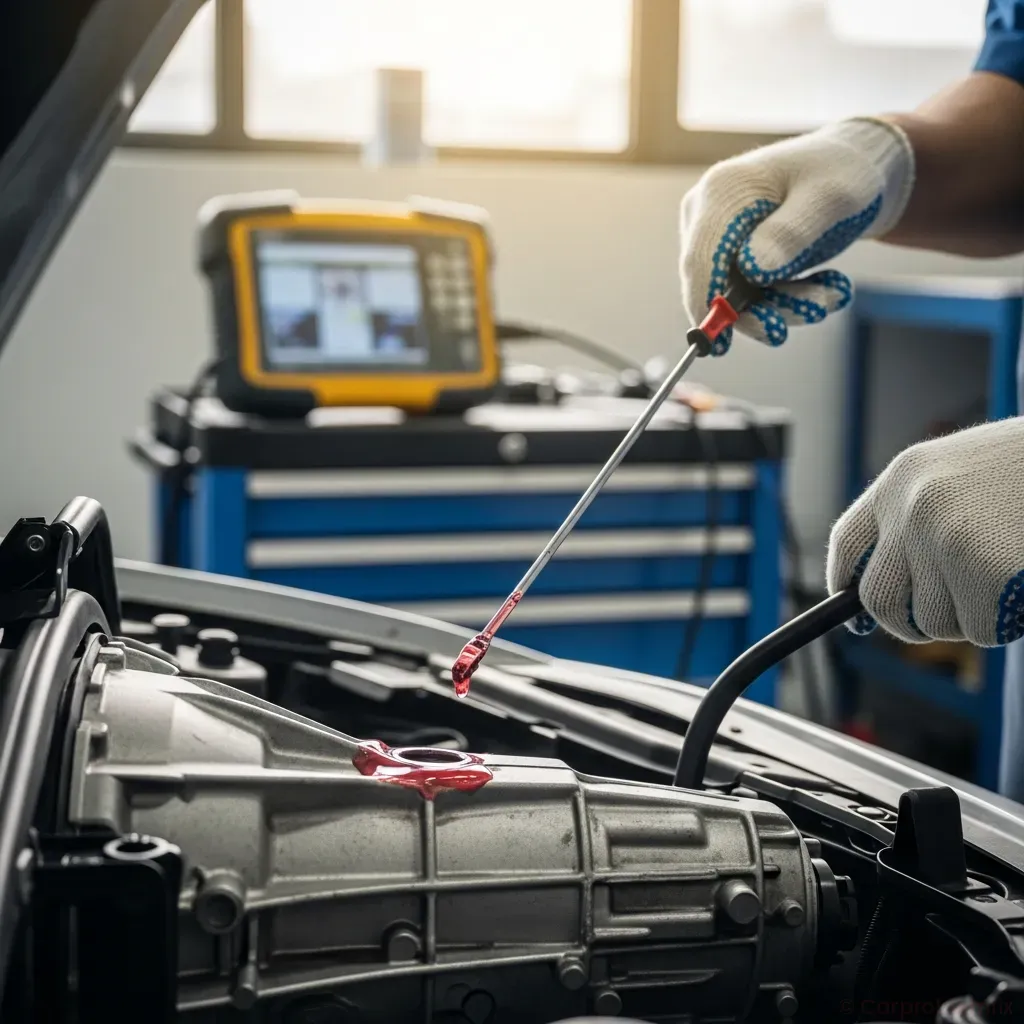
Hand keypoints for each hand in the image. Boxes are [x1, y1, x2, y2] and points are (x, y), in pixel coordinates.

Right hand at [679, 118, 913, 353]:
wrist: (857, 166)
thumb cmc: (844, 171)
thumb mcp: (829, 198)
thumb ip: (790, 233)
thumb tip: (751, 270)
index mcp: (723, 192)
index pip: (700, 260)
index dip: (706, 304)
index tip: (719, 344)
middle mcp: (710, 216)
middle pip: (717, 284)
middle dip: (765, 308)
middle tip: (813, 312)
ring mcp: (721, 239)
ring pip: (739, 298)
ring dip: (787, 305)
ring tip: (833, 293)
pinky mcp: (737, 258)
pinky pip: (755, 296)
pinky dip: (791, 299)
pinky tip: (828, 286)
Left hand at [827, 418, 1023, 646]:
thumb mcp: (963, 475)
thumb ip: (918, 517)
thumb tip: (874, 590)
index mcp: (904, 477)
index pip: (848, 543)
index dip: (846, 583)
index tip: (853, 606)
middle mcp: (912, 505)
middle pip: (877, 599)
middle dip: (908, 620)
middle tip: (951, 612)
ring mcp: (942, 536)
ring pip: (930, 621)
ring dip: (968, 617)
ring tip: (1005, 577)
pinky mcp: (980, 568)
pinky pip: (977, 629)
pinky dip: (1003, 623)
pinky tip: (1022, 585)